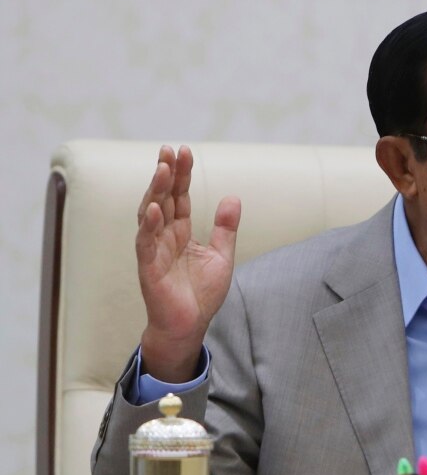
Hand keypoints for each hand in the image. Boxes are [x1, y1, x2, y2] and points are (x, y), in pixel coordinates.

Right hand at [136, 145, 240, 381]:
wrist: (190, 325)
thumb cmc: (201, 293)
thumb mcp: (221, 255)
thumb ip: (225, 227)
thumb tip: (233, 197)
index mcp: (179, 232)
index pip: (179, 196)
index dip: (181, 174)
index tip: (184, 151)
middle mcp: (164, 236)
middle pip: (163, 198)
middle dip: (166, 174)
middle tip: (169, 149)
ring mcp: (154, 250)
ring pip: (150, 214)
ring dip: (156, 191)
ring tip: (163, 169)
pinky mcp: (149, 268)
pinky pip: (146, 243)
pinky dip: (149, 225)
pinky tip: (154, 207)